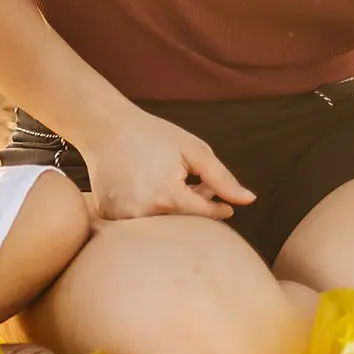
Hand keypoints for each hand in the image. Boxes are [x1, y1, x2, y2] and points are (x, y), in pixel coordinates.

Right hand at [84, 108, 256, 221]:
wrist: (103, 126)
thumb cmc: (151, 134)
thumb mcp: (192, 149)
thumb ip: (222, 178)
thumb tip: (249, 201)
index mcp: (169, 197)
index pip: (206, 216)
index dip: (218, 207)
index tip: (221, 201)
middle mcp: (144, 213)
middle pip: (184, 226)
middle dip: (196, 211)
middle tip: (195, 189)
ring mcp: (123, 217)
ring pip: (161, 227)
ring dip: (173, 213)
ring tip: (170, 186)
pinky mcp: (109, 217)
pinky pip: (137, 225)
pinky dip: (149, 213)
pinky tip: (148, 189)